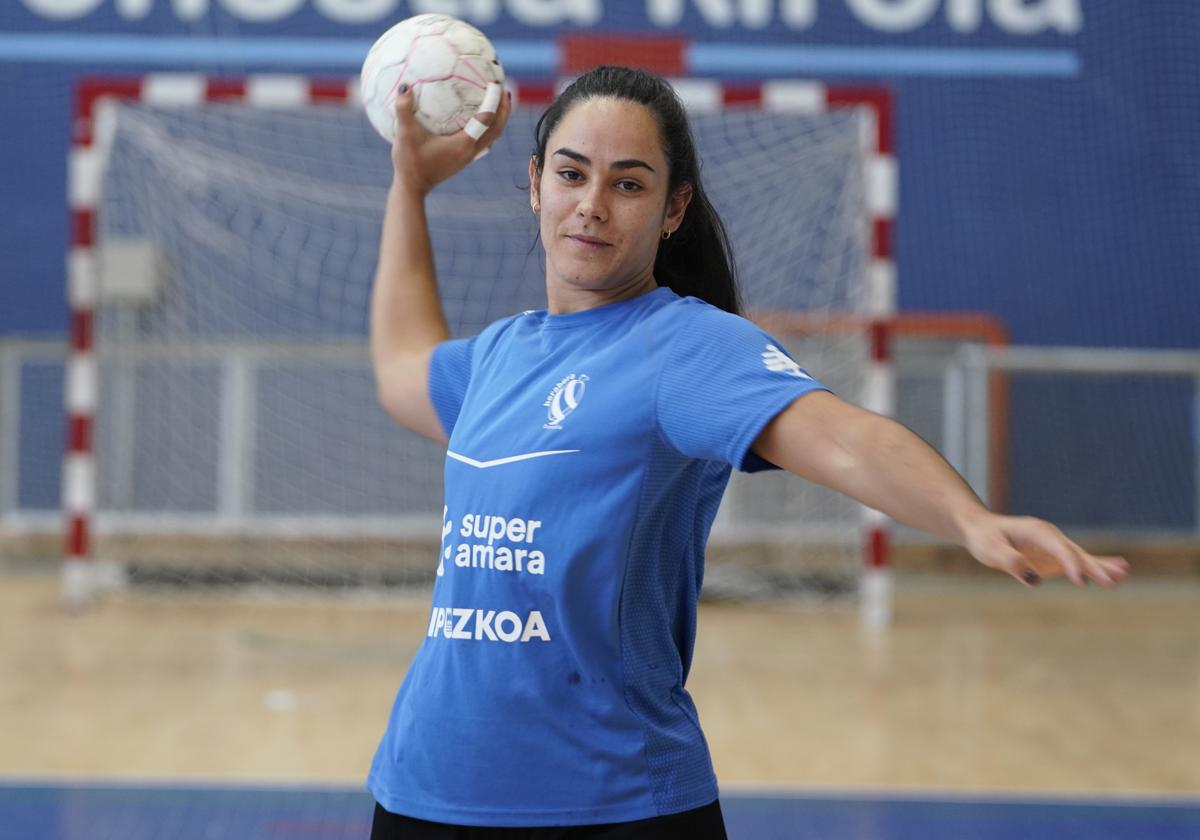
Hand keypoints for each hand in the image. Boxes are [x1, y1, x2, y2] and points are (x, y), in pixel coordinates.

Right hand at [390, 81, 510, 195]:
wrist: (412, 187)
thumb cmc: (409, 162)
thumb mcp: (404, 134)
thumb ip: (404, 110)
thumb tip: (405, 86)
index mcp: (462, 144)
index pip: (486, 119)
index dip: (494, 101)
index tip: (496, 84)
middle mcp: (470, 151)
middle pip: (497, 129)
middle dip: (505, 109)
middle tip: (505, 89)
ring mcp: (469, 157)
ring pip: (493, 136)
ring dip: (500, 119)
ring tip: (500, 102)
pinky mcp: (464, 159)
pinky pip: (485, 141)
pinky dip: (489, 128)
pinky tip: (481, 119)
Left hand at [961, 512, 1130, 588]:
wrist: (980, 528)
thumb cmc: (983, 538)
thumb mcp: (989, 549)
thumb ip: (1009, 561)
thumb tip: (1032, 577)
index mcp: (1036, 532)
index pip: (1058, 548)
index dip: (1069, 564)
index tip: (1079, 580)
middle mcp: (1050, 536)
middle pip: (1075, 553)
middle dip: (1094, 568)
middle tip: (1113, 581)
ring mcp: (1054, 546)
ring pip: (1081, 557)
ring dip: (1101, 567)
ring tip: (1124, 574)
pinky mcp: (1054, 557)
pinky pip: (1078, 562)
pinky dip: (1096, 567)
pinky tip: (1118, 572)